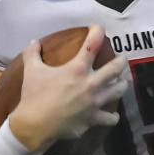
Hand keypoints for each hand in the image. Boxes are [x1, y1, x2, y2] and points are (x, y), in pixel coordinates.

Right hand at [10, 25, 127, 149]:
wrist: (35, 125)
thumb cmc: (34, 96)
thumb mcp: (31, 71)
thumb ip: (33, 53)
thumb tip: (34, 41)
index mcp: (77, 69)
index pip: (93, 43)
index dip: (98, 31)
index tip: (98, 28)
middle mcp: (92, 84)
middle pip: (117, 67)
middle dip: (121, 60)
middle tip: (119, 59)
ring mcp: (95, 102)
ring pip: (119, 90)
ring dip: (121, 84)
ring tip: (120, 81)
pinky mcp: (94, 119)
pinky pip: (111, 118)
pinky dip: (112, 116)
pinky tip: (111, 114)